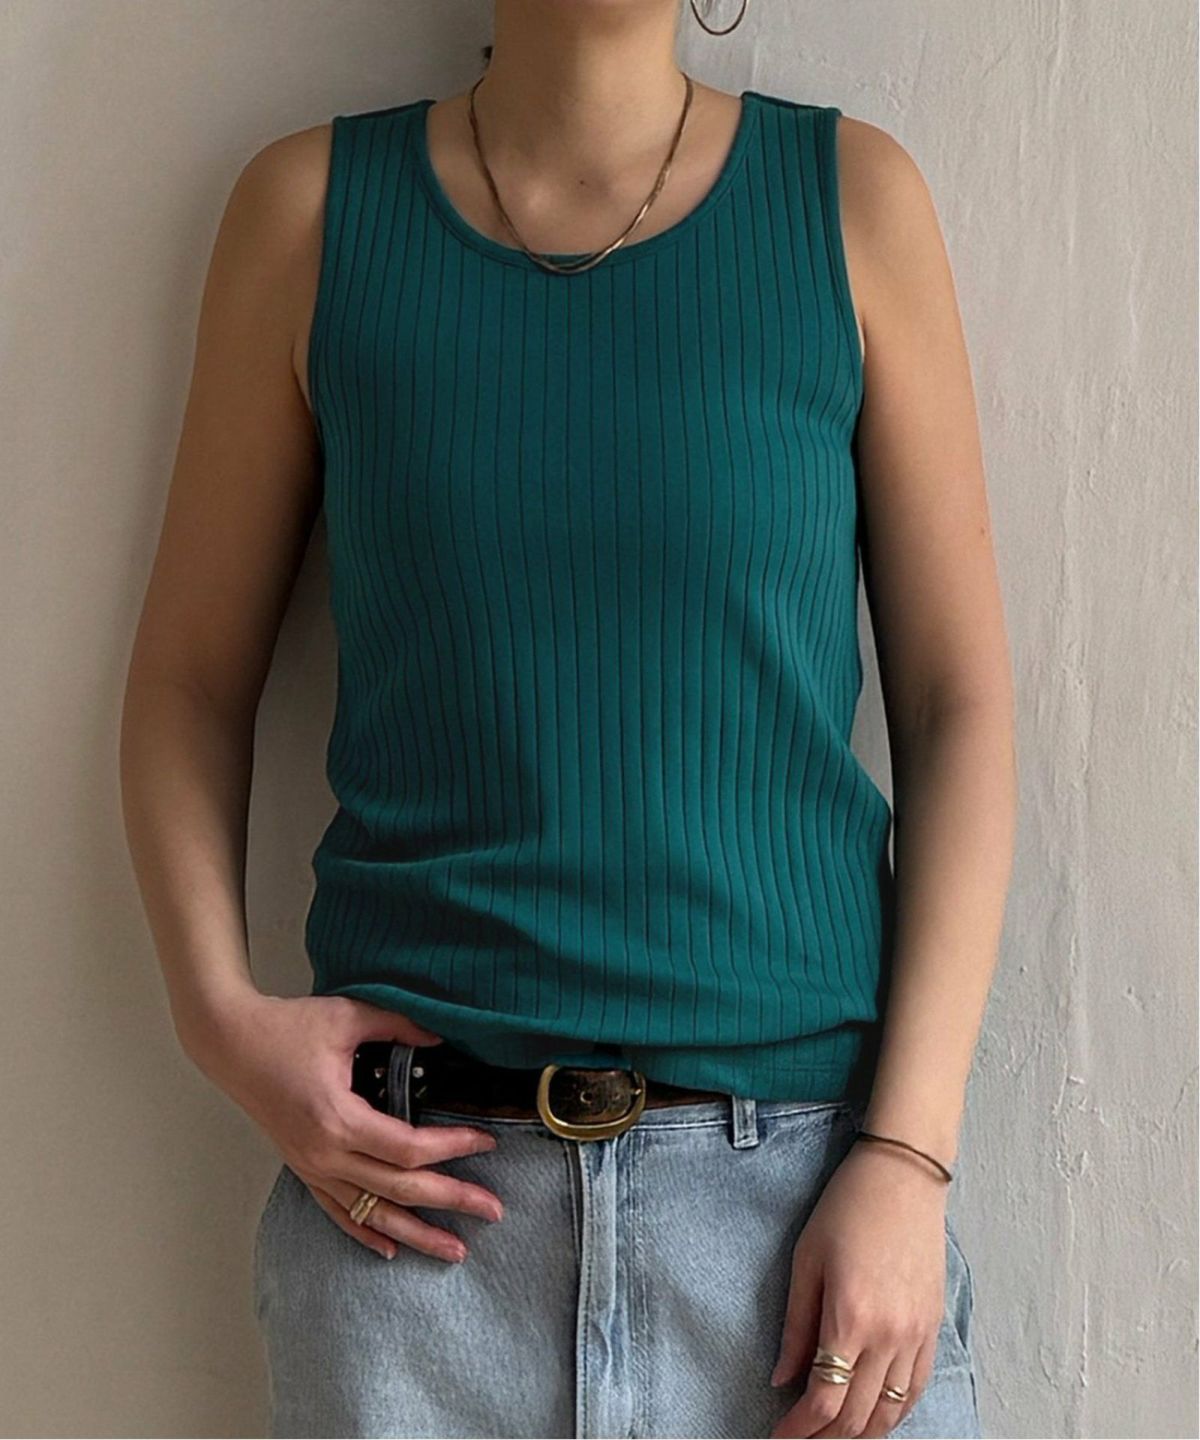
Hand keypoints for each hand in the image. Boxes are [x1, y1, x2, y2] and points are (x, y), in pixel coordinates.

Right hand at [181, 989, 504, 1261]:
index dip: (452, 1147)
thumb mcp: (348, 1016)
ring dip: (416, 1233)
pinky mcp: (302, 1169)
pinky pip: (339, 1211)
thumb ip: (400, 1027)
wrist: (231, 1044)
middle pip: (399, 1188)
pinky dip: (367, 1232)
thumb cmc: (287, 1027)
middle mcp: (325, 1153)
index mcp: (338, 1118)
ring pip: (372, 1212)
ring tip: (455, 1249)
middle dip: (450, 1201)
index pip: (408, 1147)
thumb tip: (443, 1038)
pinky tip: (392, 1248)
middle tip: (493, 1210)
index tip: (485, 1140)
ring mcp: (312, 1167)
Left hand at [767, 1139, 948, 1437]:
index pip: (825, 1399)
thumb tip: (782, 1379)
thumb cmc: (846, 1208)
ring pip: (890, 1412)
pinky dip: (894, 1413)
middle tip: (799, 1437)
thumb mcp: (806, 1260)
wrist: (902, 1177)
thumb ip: (795, 1326)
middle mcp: (889, 1335)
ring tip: (831, 1434)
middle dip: (824, 1436)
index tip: (779, 1436)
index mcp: (851, 1317)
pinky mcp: (934, 1327)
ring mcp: (917, 1334)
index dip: (799, 1428)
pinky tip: (874, 1416)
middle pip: (857, 1415)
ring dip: (859, 1433)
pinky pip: (916, 1389)